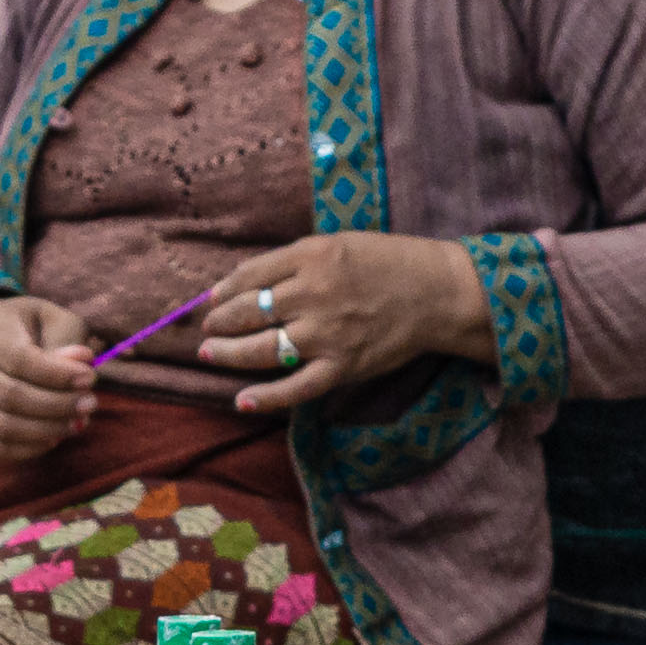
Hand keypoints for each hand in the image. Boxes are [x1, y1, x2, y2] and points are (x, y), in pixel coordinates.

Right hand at [0, 290, 103, 458]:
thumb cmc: (28, 326)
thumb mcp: (52, 317)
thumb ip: (67, 339)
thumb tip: (80, 367)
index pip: (18, 359)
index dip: (56, 374)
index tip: (89, 378)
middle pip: (7, 396)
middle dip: (56, 405)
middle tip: (90, 403)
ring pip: (2, 427)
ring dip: (47, 430)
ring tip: (78, 421)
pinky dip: (31, 449)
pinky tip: (54, 436)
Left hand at [205, 233, 491, 416]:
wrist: (438, 292)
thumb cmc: (389, 263)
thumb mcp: (338, 243)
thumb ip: (294, 261)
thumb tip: (245, 281)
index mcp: (310, 256)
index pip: (249, 276)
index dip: (223, 291)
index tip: (212, 300)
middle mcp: (312, 294)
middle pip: (248, 312)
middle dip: (219, 322)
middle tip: (207, 329)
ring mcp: (326, 334)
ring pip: (262, 349)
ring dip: (228, 353)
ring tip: (209, 354)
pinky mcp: (343, 366)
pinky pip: (297, 387)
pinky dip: (267, 397)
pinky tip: (242, 400)